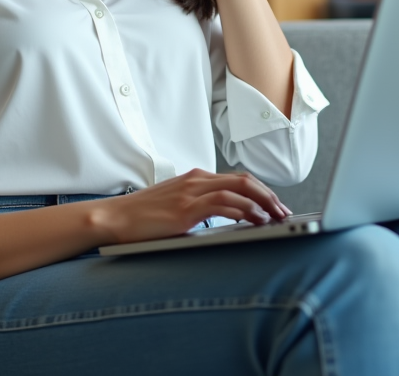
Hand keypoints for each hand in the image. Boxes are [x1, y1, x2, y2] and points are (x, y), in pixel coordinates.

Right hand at [90, 169, 290, 245]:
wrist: (114, 218)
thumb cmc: (141, 216)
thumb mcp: (175, 206)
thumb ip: (199, 207)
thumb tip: (227, 220)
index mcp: (194, 178)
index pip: (237, 179)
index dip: (261, 191)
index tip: (274, 205)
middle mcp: (195, 180)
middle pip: (243, 180)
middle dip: (268, 195)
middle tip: (284, 211)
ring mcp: (190, 193)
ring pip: (238, 189)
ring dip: (262, 203)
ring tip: (276, 216)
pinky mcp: (185, 209)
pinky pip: (223, 204)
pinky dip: (243, 211)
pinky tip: (255, 220)